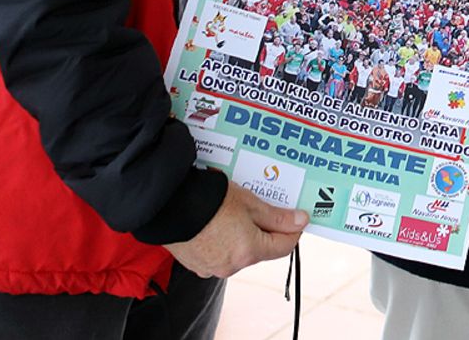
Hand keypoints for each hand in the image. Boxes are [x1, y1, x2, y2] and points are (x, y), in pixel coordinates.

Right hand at [164, 182, 306, 278]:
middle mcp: (231, 266)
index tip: (296, 217)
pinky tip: (218, 221)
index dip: (293, 230)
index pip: (284, 247)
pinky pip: (219, 254)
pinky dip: (223, 240)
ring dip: (243, 234)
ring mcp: (212, 268)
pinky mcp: (196, 264)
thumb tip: (301, 221)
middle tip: (264, 206)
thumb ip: (277, 217)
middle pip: (260, 249)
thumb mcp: (250, 203)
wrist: (167, 204)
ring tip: (237, 210)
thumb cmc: (209, 200)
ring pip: (239, 252)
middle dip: (266, 229)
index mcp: (249, 252)